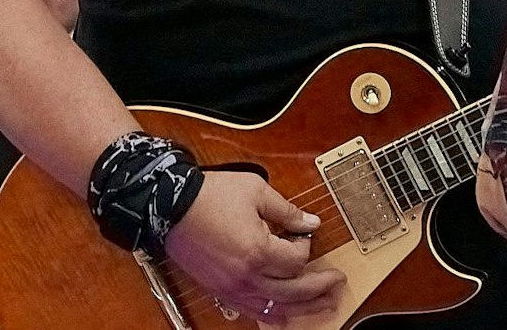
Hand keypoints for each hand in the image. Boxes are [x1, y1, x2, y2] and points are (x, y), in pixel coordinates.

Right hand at [163, 169, 343, 325]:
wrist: (169, 206)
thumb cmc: (209, 196)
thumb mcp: (255, 191)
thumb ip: (287, 210)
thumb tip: (310, 222)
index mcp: (257, 251)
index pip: (297, 261)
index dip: (305, 247)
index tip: (302, 234)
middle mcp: (245, 276)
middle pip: (294, 292)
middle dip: (320, 287)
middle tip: (337, 282)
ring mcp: (232, 287)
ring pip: (275, 309)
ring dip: (303, 309)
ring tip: (324, 306)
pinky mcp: (220, 291)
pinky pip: (252, 312)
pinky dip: (272, 316)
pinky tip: (285, 316)